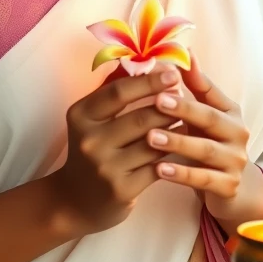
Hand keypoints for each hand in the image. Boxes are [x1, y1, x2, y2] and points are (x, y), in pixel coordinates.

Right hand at [49, 67, 183, 235]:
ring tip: (188, 116)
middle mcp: (90, 141)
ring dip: (174, 127)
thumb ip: (112, 90)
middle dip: (167, 105)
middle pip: (139, 117)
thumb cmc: (90, 149)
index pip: (118, 92)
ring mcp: (105, 167)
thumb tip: (140, 60)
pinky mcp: (122, 189)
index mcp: (81, 116)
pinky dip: (172, 153)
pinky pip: (156, 166)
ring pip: (152, 142)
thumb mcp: (90, 118)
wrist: (73, 201)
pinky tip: (183, 143)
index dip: (148, 81)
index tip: (172, 72)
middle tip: (184, 94)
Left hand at [146, 54, 262, 232]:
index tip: (167, 75)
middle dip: (183, 110)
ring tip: (151, 138)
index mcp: (230, 112)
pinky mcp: (229, 186)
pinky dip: (182, 174)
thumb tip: (184, 51)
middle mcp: (238, 134)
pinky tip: (159, 170)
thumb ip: (196, 85)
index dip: (191, 82)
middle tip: (157, 102)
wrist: (231, 187)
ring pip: (206, 150)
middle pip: (209, 119)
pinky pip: (204, 179)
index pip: (210, 93)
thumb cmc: (209, 142)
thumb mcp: (205, 114)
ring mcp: (236, 161)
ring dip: (178, 143)